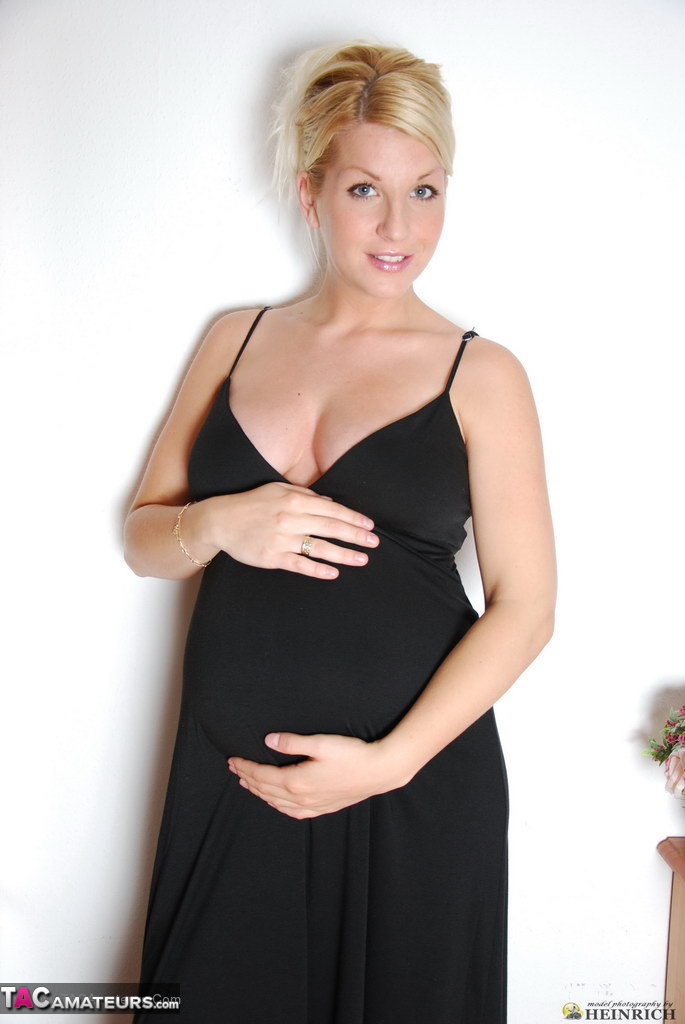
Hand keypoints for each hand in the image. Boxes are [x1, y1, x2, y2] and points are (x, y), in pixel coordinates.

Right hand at [196, 483, 378, 579]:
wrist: (220, 521)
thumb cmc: (251, 504)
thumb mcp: (277, 489)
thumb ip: (304, 495)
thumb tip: (330, 503)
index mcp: (294, 500)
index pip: (331, 510)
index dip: (353, 518)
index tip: (369, 525)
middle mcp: (290, 518)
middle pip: (331, 528)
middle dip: (356, 536)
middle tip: (374, 543)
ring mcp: (282, 539)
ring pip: (320, 548)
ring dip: (344, 554)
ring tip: (362, 560)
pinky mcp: (272, 557)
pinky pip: (300, 564)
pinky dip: (318, 569)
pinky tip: (333, 573)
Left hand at [227, 732, 409, 817]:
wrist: (380, 771)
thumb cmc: (352, 754)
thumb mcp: (321, 743)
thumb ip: (292, 742)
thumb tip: (268, 740)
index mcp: (297, 781)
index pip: (262, 775)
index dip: (245, 767)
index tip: (232, 759)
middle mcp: (301, 797)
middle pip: (266, 790)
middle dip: (247, 778)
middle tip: (234, 768)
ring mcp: (312, 805)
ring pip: (277, 803)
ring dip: (260, 793)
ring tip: (248, 784)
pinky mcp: (323, 808)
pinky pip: (293, 813)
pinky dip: (279, 807)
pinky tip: (277, 803)